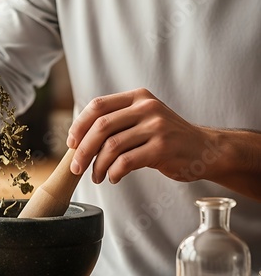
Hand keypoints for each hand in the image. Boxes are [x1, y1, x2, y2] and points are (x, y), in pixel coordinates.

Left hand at [66, 88, 216, 183]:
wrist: (205, 149)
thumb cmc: (166, 137)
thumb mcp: (143, 119)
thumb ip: (117, 122)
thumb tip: (78, 140)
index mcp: (137, 97)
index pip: (98, 105)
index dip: (79, 125)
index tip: (71, 143)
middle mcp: (146, 107)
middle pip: (101, 126)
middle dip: (83, 150)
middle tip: (76, 167)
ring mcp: (156, 127)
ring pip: (112, 146)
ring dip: (98, 166)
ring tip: (97, 176)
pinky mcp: (163, 148)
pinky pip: (127, 161)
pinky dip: (114, 172)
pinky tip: (113, 177)